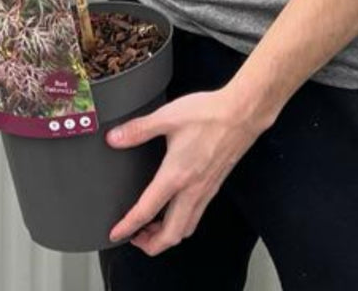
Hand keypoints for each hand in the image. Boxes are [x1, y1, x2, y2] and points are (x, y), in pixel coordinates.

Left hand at [106, 88, 262, 255]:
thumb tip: (115, 138)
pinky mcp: (215, 185)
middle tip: (134, 237)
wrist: (241, 113)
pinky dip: (182, 223)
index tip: (116, 234)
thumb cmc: (208, 114)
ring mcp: (206, 190)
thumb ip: (138, 129)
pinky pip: (197, 215)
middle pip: (171, 235)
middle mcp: (192, 190)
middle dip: (151, 244)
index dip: (128, 226)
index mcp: (176, 176)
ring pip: (186, 229)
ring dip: (167, 236)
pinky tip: (176, 208)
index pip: (146, 211)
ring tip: (153, 228)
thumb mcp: (167, 117)